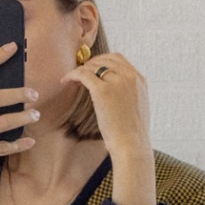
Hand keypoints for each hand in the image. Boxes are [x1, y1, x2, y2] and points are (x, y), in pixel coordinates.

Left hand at [62, 52, 156, 204]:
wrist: (131, 145)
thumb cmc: (131, 133)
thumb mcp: (137, 107)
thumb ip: (128, 94)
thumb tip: (115, 93)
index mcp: (140, 80)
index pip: (118, 59)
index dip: (102, 61)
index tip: (92, 68)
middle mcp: (130, 77)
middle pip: (105, 59)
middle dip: (90, 63)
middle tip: (79, 72)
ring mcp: (117, 82)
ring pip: (93, 65)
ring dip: (80, 69)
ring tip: (70, 78)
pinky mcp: (103, 90)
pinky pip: (83, 75)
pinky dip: (72, 75)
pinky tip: (65, 81)